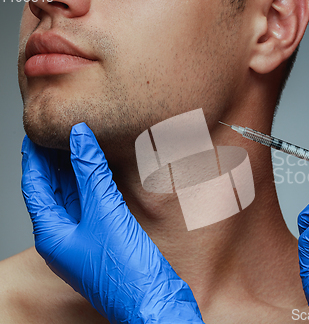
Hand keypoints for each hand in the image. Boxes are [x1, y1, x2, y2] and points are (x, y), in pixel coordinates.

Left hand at [21, 123, 203, 323]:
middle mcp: (64, 237)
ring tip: (78, 144)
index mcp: (52, 234)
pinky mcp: (105, 240)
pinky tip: (101, 172)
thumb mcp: (105, 213)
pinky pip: (93, 206)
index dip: (34, 156)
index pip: (34, 186)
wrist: (154, 299)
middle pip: (51, 191)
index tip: (36, 131)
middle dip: (53, 161)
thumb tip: (79, 137)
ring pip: (73, 198)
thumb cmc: (125, 269)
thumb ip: (91, 173)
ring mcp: (85, 239)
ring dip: (74, 172)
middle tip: (59, 132)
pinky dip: (94, 186)